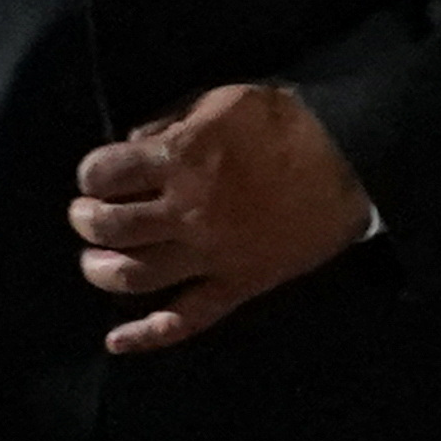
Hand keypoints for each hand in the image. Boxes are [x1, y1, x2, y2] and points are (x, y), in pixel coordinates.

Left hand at [71, 81, 373, 354]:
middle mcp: (186, 211)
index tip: (99, 174)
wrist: (354, 161)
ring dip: (100, 270)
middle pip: (107, 227)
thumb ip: (171, 120)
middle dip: (86, 219)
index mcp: (181, 158)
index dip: (91, 173)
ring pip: (133, 276)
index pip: (103, 172)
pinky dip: (148, 335)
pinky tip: (117, 340)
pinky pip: (187, 319)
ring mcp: (210, 255)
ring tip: (97, 259)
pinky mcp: (236, 284)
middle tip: (88, 214)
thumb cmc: (286, 123)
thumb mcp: (223, 100)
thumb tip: (130, 146)